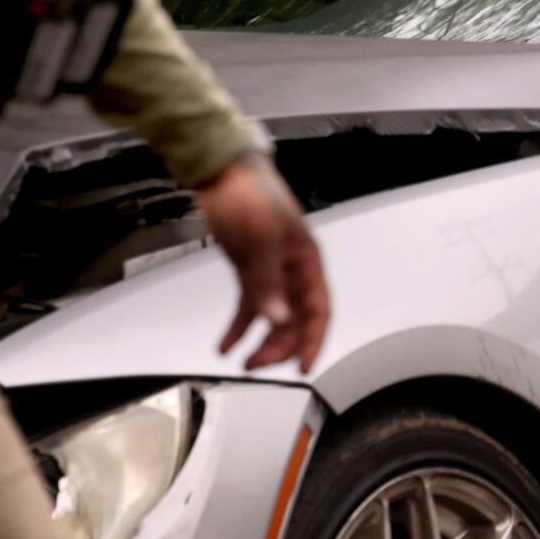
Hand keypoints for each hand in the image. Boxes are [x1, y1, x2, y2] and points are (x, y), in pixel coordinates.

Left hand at [196, 152, 328, 371]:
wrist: (220, 173)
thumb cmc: (250, 192)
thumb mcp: (261, 235)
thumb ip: (268, 280)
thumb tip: (277, 318)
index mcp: (306, 260)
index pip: (318, 309)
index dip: (313, 340)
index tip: (303, 366)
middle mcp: (292, 270)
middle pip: (295, 320)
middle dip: (280, 346)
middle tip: (258, 363)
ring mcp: (270, 271)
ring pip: (273, 318)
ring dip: (261, 341)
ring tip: (243, 360)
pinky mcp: (249, 271)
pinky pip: (249, 306)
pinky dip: (238, 327)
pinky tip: (226, 344)